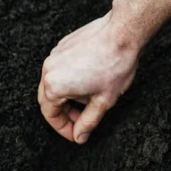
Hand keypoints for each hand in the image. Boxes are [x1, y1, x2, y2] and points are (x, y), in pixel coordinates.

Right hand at [38, 10, 140, 143]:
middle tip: (82, 120)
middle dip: (65, 113)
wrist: (122, 34)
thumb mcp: (104, 102)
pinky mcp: (63, 45)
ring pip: (54, 83)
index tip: (77, 134)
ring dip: (68, 96)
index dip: (64, 128)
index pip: (50, 115)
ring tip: (90, 99)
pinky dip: (71, 80)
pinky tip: (90, 81)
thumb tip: (80, 136)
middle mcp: (48, 69)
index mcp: (54, 86)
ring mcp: (54, 55)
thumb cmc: (114, 66)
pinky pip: (61, 69)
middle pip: (48, 100)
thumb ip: (88, 122)